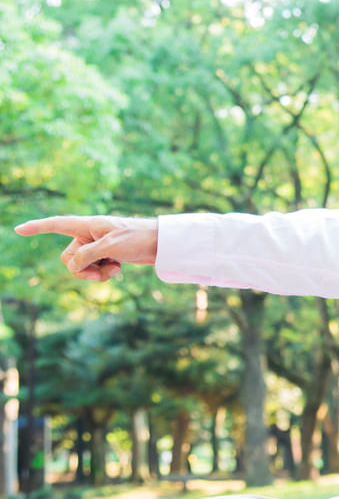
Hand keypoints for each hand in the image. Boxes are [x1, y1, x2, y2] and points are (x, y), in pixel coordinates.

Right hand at [15, 215, 158, 280]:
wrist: (159, 244)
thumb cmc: (137, 239)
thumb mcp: (110, 247)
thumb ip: (87, 255)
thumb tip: (73, 265)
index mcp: (88, 225)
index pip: (57, 225)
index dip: (37, 227)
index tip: (19, 229)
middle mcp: (89, 234)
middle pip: (68, 257)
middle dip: (81, 269)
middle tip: (101, 271)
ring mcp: (96, 246)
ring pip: (80, 267)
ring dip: (95, 273)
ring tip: (115, 269)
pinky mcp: (105, 255)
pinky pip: (92, 270)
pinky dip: (103, 273)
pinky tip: (119, 269)